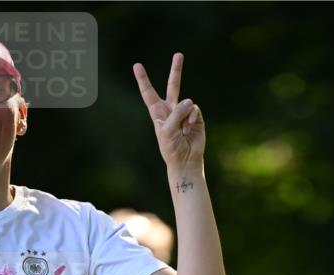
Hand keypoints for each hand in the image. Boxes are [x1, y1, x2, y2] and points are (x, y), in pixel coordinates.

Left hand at [133, 53, 204, 172]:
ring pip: (186, 101)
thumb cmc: (171, 148)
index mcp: (158, 113)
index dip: (143, 80)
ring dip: (183, 115)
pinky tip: (189, 128)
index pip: (149, 93)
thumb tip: (189, 101)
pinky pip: (194, 109)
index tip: (137, 66)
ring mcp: (184, 113)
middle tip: (179, 54)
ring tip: (183, 130)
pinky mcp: (196, 117)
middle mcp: (171, 110)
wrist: (185, 161)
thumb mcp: (166, 130)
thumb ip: (176, 113)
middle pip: (173, 86)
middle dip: (176, 70)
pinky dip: (192, 118)